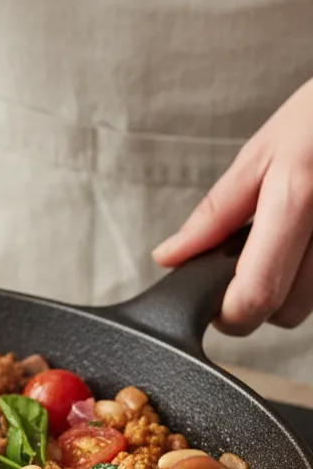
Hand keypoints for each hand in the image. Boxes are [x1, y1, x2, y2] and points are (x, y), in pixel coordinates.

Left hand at [152, 78, 312, 334]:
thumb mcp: (261, 154)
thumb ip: (215, 213)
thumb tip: (169, 256)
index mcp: (296, 199)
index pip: (257, 293)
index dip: (228, 315)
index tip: (211, 306)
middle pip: (287, 312)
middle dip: (257, 304)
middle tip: (243, 268)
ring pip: (311, 304)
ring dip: (289, 289)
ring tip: (283, 243)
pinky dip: (310, 272)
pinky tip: (305, 241)